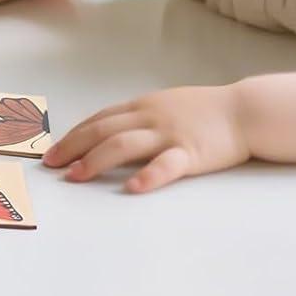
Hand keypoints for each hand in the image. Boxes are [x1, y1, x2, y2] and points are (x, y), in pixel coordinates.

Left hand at [42, 84, 250, 192]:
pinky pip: (166, 165)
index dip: (73, 134)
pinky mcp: (191, 152)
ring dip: (96, 160)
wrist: (244, 110)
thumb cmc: (204, 111)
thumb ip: (139, 119)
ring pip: (124, 144)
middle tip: (51, 165)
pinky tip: (132, 189)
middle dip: (73, 147)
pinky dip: (148, 176)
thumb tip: (109, 134)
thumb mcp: (164, 107)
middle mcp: (149, 117)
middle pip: (102, 130)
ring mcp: (169, 133)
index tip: (52, 151)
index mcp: (142, 106)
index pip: (99, 119)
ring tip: (76, 176)